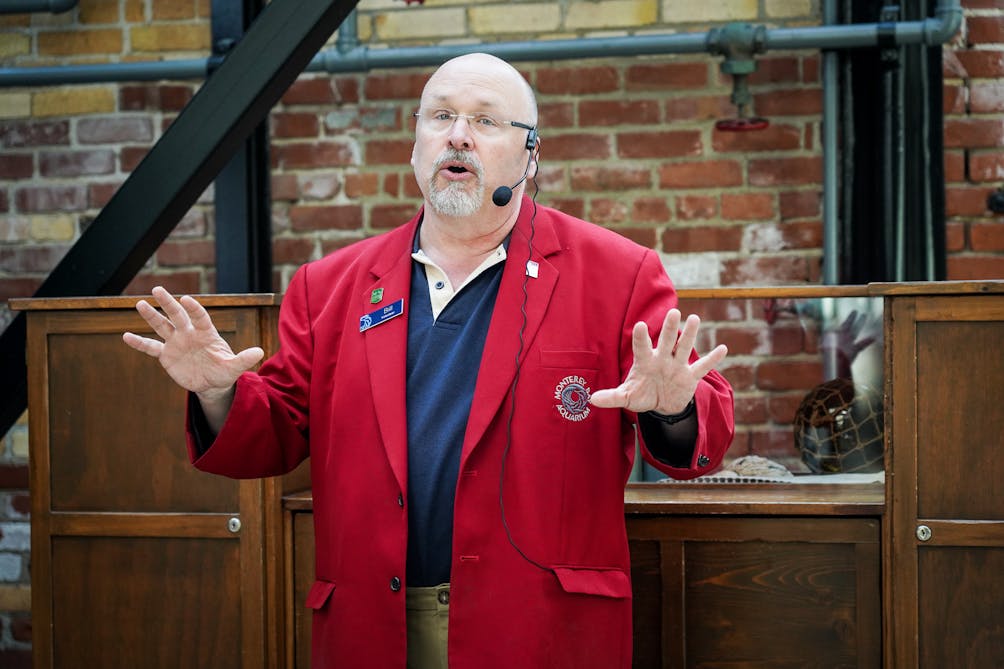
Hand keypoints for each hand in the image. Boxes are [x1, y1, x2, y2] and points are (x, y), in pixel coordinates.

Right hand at [122, 286, 263, 399]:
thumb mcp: (234, 367)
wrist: (211, 383)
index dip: (194, 308)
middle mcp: (189, 333)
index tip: (186, 299)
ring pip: (162, 326)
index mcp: (206, 333)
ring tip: (140, 304)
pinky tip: (126, 336)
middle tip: (158, 289)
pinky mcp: (166, 355)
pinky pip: (150, 347)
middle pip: (177, 315)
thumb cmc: (224, 371)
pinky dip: (139, 343)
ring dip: (151, 316)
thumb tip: (260, 351)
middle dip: (168, 303)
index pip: (199, 317)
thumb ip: (244, 359)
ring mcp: (176, 343)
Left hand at [589, 308, 727, 414]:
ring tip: (694, 319)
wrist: (662, 404)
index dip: (640, 338)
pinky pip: (702, 367)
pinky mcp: (690, 376)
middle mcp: (662, 359)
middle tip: (674, 312)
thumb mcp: (627, 397)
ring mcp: (677, 366)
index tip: (638, 325)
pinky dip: (713, 359)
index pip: (641, 347)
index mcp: (645, 361)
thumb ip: (612, 397)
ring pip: (684, 348)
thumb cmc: (642, 394)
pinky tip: (723, 348)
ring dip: (689, 335)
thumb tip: (592, 399)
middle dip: (669, 328)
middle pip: (666, 341)